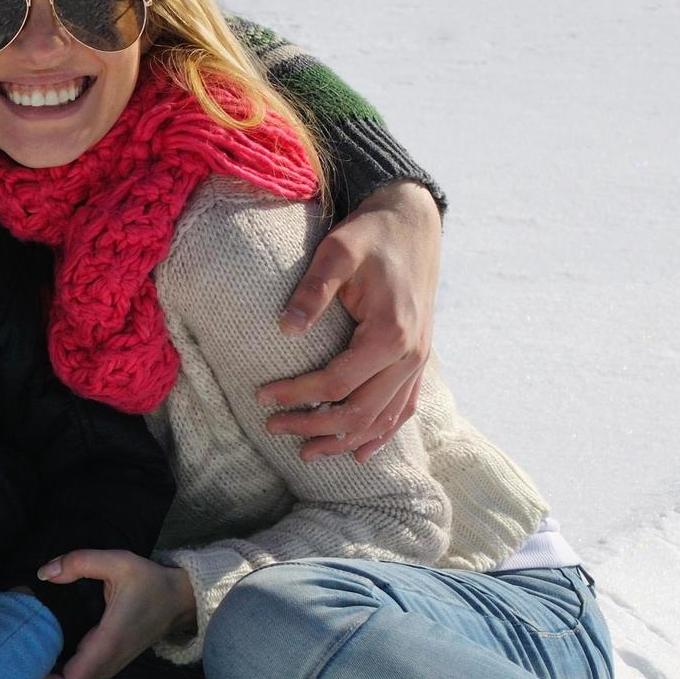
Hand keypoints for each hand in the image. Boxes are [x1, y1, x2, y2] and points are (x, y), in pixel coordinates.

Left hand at [25, 550, 197, 678]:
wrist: (181, 600)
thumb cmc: (150, 582)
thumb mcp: (118, 562)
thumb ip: (79, 562)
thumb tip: (45, 573)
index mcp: (106, 645)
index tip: (16, 671)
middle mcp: (106, 664)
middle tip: (6, 672)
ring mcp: (108, 668)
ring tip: (16, 673)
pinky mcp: (107, 665)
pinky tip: (37, 668)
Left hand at [260, 180, 439, 460]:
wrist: (412, 225)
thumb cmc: (370, 237)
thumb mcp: (337, 252)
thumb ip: (312, 291)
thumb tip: (285, 329)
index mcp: (391, 333)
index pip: (337, 382)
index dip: (297, 395)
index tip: (261, 397)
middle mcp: (411, 356)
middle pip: (360, 412)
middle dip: (314, 427)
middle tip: (272, 428)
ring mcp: (419, 362)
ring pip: (382, 419)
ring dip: (344, 440)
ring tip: (306, 453)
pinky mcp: (418, 361)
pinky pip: (403, 409)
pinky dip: (381, 435)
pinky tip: (360, 453)